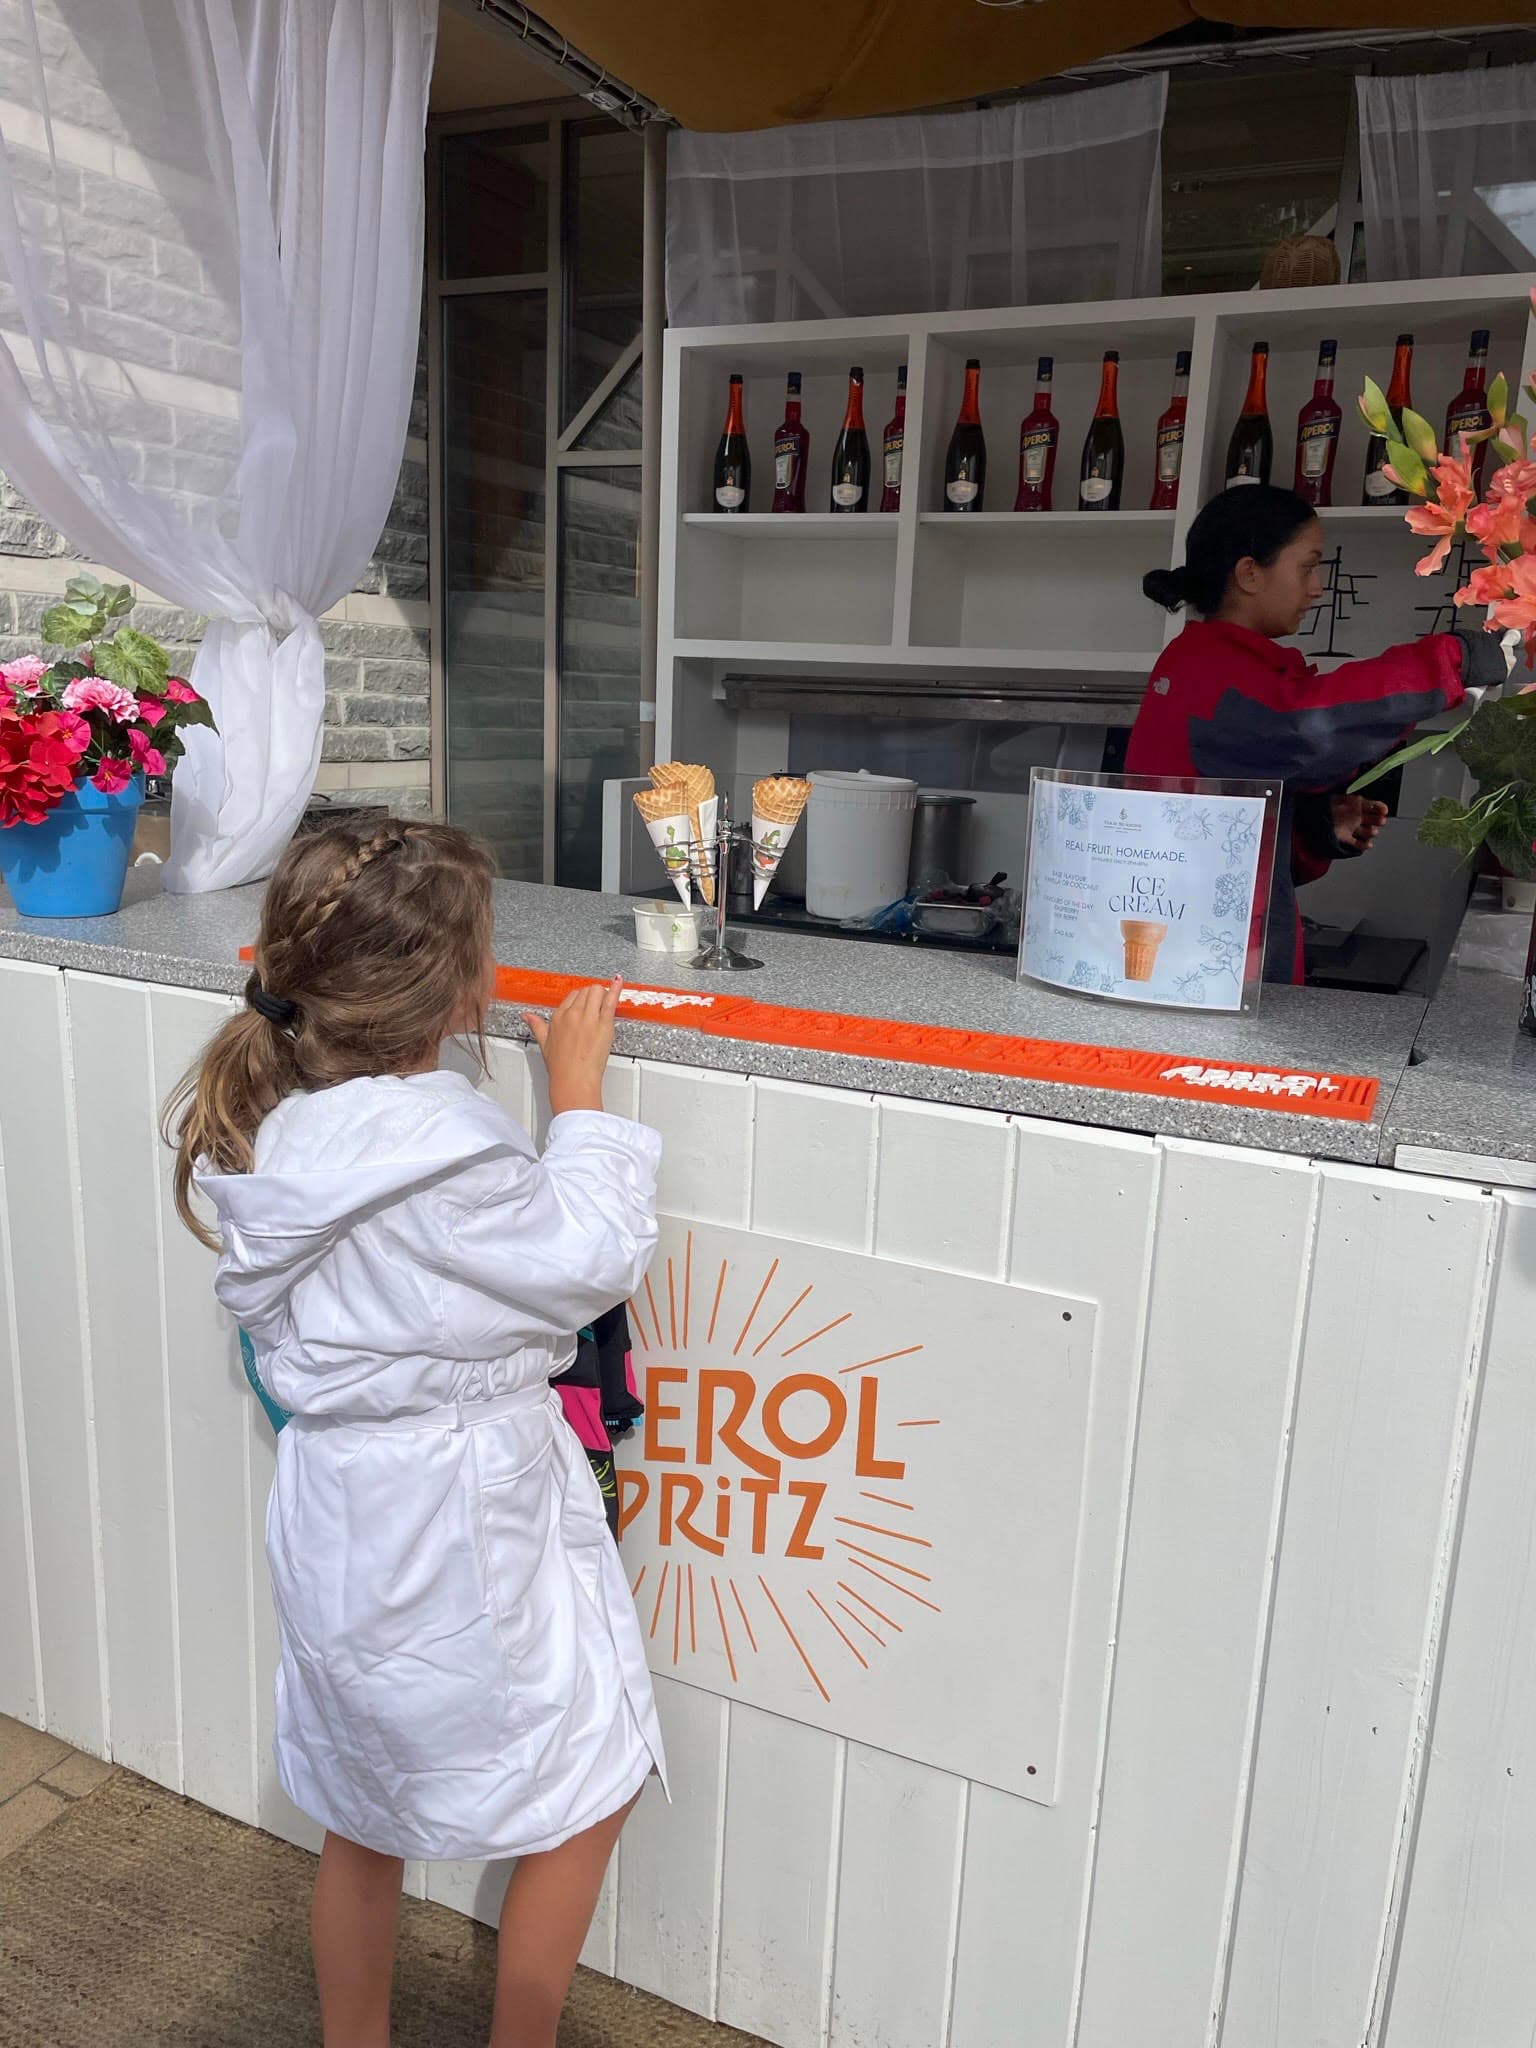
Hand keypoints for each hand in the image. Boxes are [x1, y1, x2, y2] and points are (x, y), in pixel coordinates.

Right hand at [522, 977, 620, 1116]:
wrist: (573, 1079)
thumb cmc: (561, 1066)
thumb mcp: (544, 1043)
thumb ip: (536, 1025)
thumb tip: (527, 1016)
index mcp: (559, 1017)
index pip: (572, 995)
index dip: (581, 999)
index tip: (585, 1004)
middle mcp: (573, 1014)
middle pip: (586, 991)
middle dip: (592, 996)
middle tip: (596, 1007)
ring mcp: (589, 1017)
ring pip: (597, 991)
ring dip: (603, 994)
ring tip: (605, 1002)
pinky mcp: (604, 1024)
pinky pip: (611, 1000)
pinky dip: (617, 989)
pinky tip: (619, 981)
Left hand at [1332, 793, 1387, 852]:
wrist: (1314, 819)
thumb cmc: (1329, 807)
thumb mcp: (1344, 800)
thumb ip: (1356, 800)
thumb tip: (1367, 800)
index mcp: (1354, 804)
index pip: (1371, 805)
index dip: (1379, 807)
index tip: (1385, 810)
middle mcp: (1353, 816)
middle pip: (1370, 819)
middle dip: (1377, 820)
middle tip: (1381, 821)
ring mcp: (1349, 827)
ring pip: (1364, 831)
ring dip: (1370, 832)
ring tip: (1373, 831)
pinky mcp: (1344, 837)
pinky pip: (1356, 842)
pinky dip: (1362, 845)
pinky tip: (1368, 845)